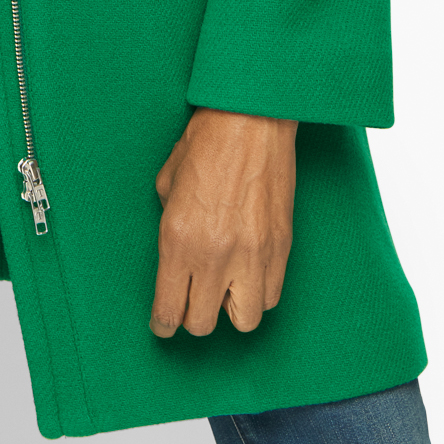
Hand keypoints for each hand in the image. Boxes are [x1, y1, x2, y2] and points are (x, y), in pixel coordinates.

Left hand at [150, 107, 296, 337]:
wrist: (251, 117)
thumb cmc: (206, 141)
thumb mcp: (167, 182)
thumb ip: (168, 224)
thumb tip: (176, 253)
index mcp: (178, 239)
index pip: (169, 309)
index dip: (163, 324)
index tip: (162, 325)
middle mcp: (215, 256)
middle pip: (202, 324)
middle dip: (192, 317)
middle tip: (190, 299)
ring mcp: (252, 255)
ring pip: (244, 322)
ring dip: (230, 310)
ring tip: (224, 287)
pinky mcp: (281, 249)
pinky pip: (271, 297)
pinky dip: (258, 293)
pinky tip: (248, 273)